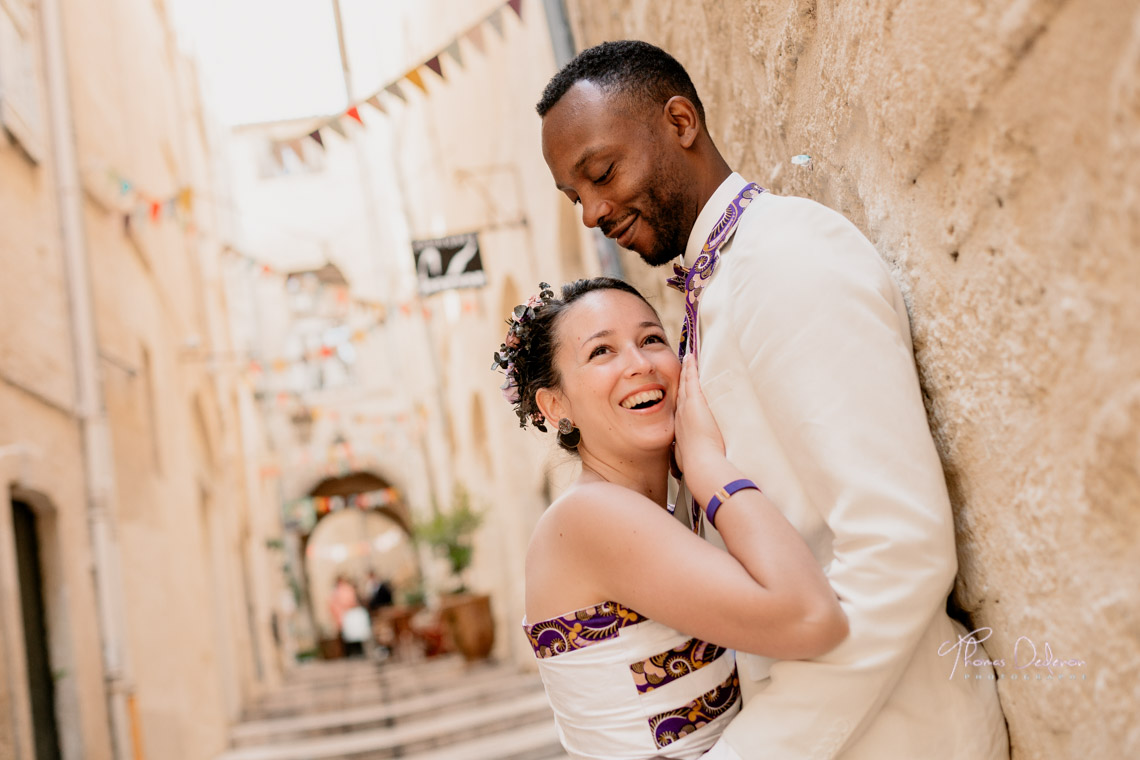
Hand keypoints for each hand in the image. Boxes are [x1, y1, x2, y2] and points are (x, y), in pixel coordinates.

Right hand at [673, 353, 724, 474]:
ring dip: (686, 370)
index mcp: (680, 427)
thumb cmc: (697, 463)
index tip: (681, 391)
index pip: (680, 408)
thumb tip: (690, 461)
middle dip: (681, 380)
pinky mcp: (695, 402)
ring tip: (688, 358)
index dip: (680, 397)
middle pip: (681, 393)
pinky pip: (691, 380)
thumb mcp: (688, 458)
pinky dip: (690, 368)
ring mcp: (686, 407)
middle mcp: (680, 414)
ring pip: (685, 384)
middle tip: (682, 367)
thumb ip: (688, 456)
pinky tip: (691, 358)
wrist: (700, 463)